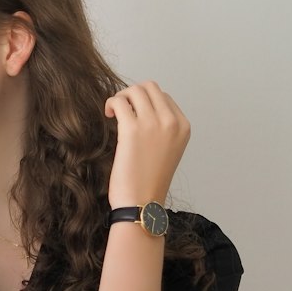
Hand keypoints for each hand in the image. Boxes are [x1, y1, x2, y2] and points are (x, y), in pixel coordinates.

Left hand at [104, 80, 189, 206]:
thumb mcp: (167, 150)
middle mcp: (171, 122)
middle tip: (122, 110)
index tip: (134, 114)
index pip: (164, 97)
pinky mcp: (132, 129)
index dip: (145, 102)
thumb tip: (142, 109)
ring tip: (114, 113)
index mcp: (183, 126)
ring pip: (135, 90)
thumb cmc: (150, 181)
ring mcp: (153, 124)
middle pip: (150, 88)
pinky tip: (108, 115)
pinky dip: (111, 103)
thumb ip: (162, 128)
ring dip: (121, 97)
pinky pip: (119, 101)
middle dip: (133, 94)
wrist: (142, 203)